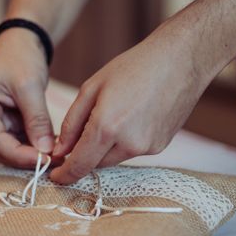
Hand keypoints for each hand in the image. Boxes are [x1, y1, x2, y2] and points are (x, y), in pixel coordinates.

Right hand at [0, 29, 54, 167]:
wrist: (20, 44)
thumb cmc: (18, 57)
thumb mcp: (29, 86)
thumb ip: (37, 119)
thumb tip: (45, 149)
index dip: (21, 155)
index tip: (45, 160)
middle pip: (0, 149)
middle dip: (28, 157)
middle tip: (56, 161)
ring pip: (10, 149)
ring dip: (32, 154)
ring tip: (58, 155)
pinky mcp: (3, 124)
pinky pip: (18, 142)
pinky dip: (34, 146)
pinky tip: (53, 147)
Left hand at [50, 26, 213, 183]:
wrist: (181, 60)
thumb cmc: (133, 67)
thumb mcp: (92, 88)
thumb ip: (72, 123)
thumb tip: (60, 150)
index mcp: (107, 127)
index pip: (79, 165)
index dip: (64, 174)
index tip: (55, 175)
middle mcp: (128, 144)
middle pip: (95, 164)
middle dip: (83, 156)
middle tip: (77, 136)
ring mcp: (147, 148)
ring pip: (113, 158)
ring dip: (104, 148)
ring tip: (111, 115)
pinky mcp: (160, 147)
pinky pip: (132, 151)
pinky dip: (124, 141)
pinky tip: (131, 116)